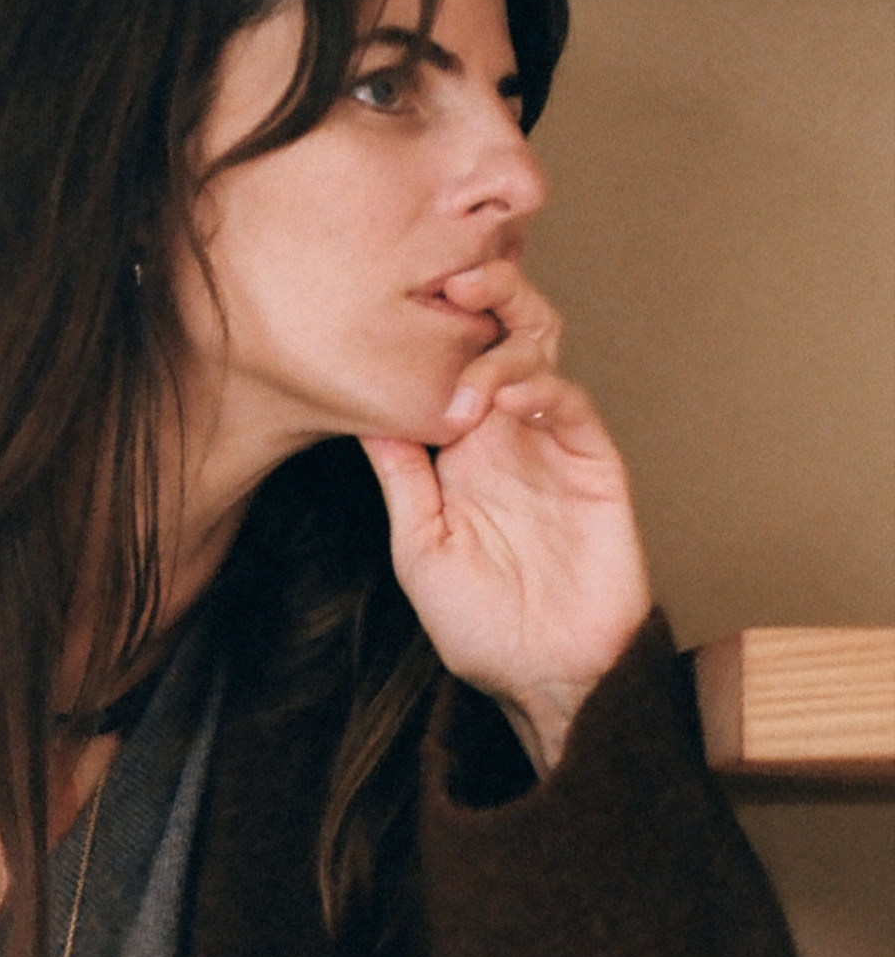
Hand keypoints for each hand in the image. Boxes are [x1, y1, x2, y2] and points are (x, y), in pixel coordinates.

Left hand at [358, 260, 651, 775]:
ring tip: (469, 320)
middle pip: (502, 337)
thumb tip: (361, 415)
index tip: (392, 296)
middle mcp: (507, 435)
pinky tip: (511, 389)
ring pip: (540, 354)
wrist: (546, 677)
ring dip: (504, 332)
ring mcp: (552, 444)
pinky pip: (572, 407)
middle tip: (447, 279)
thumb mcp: (419, 545)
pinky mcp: (594, 464)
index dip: (433, 326)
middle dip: (482, 296)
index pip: (450, 364)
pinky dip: (542, 387)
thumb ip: (401, 477)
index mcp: (461, 450)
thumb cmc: (481, 625)